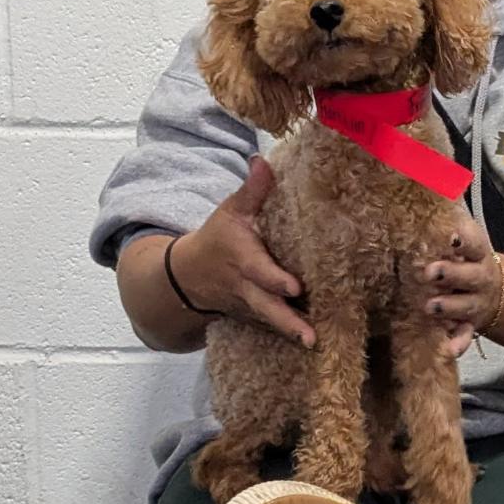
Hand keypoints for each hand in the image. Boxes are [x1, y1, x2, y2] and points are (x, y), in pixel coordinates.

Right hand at [175, 157, 315, 347]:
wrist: (187, 278)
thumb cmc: (218, 238)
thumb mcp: (231, 211)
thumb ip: (252, 190)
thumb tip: (263, 159)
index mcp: (242, 259)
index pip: (260, 271)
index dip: (277, 280)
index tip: (296, 288)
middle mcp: (246, 288)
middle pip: (267, 308)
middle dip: (287, 322)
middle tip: (310, 337)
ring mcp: (250, 308)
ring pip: (271, 323)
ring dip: (292, 333)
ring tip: (316, 343)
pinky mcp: (255, 320)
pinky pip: (272, 330)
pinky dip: (288, 337)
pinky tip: (316, 344)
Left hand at [415, 215, 503, 358]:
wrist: (497, 289)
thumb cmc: (467, 256)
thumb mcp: (464, 233)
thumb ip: (448, 210)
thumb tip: (426, 170)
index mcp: (477, 251)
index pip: (472, 242)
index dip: (461, 238)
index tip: (448, 235)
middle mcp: (479, 276)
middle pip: (468, 275)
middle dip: (449, 273)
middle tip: (428, 272)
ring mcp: (475, 302)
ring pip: (463, 306)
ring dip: (448, 306)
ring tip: (429, 307)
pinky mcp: (469, 324)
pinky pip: (464, 336)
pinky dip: (456, 344)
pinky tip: (446, 350)